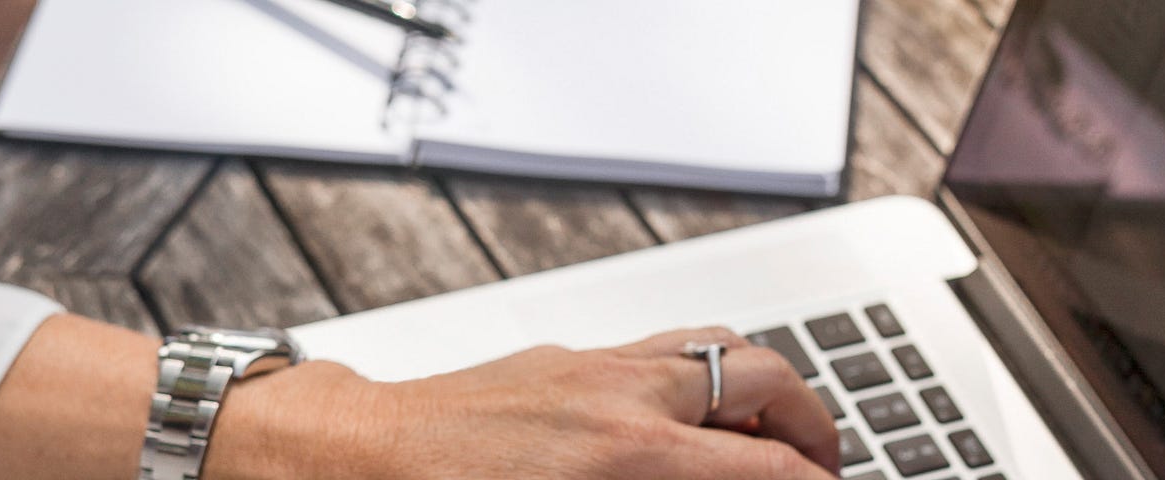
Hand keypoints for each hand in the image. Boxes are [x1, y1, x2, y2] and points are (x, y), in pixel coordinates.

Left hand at [208, 326, 842, 478]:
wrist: (345, 464)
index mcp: (633, 455)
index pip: (774, 467)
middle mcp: (622, 395)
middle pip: (762, 376)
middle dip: (810, 423)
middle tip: (819, 462)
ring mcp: (590, 365)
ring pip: (712, 342)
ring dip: (755, 383)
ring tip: (765, 430)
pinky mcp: (558, 358)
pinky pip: (656, 347)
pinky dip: (694, 372)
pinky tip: (682, 414)